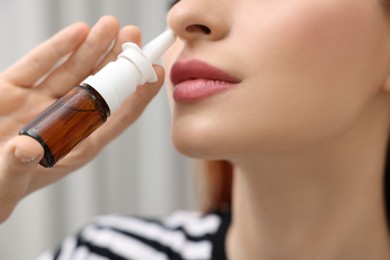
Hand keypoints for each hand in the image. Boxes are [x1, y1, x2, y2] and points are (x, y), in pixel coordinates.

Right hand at [0, 16, 164, 222]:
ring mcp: (39, 101)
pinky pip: (38, 64)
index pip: (116, 117)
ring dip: (93, 48)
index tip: (154, 73)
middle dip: (117, 62)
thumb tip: (26, 149)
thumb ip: (18, 166)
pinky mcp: (14, 88)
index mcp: (75, 144)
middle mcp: (63, 119)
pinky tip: (78, 32)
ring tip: (113, 27)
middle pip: (99, 87)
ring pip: (73, 70)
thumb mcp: (9, 181)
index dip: (137, 96)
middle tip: (135, 37)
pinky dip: (57, 48)